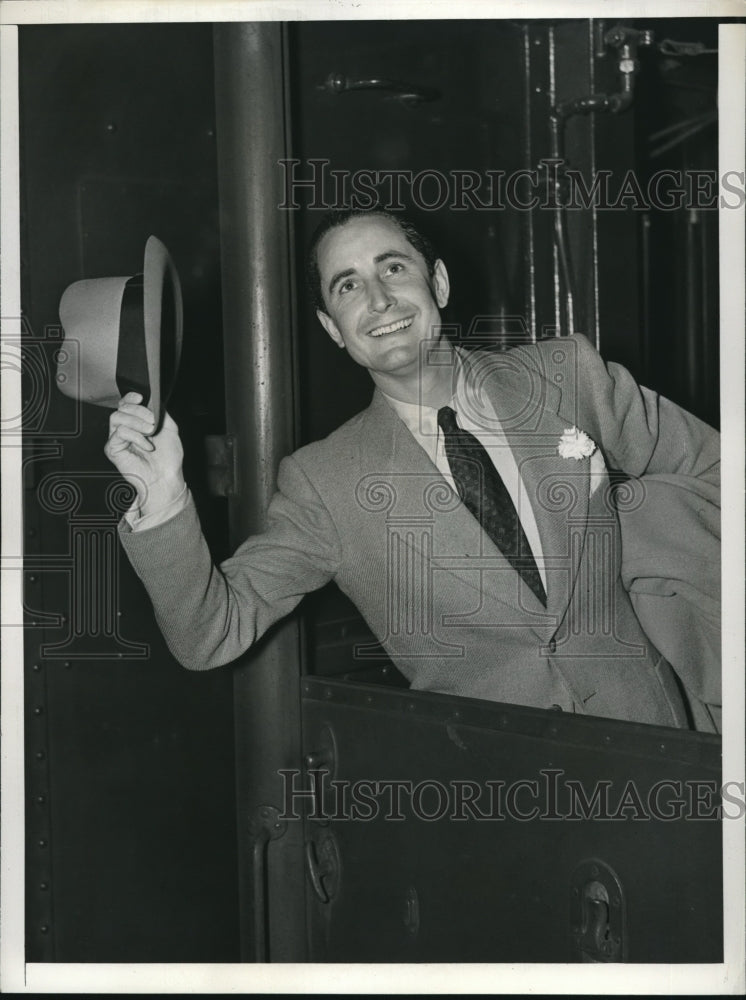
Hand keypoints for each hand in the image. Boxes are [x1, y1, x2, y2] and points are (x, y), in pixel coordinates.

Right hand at [105, 392, 185, 515]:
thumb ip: (161, 412)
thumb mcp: (170, 428)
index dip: (130, 398)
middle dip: (139, 411)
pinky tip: (147, 445)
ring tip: (150, 433)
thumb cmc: (168, 458)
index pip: (125, 404)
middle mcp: (125, 430)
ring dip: (137, 422)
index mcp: (136, 423)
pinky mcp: (113, 449)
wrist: (165, 478)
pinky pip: (119, 433)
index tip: (140, 398)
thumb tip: (153, 399)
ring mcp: (117, 439)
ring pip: (117, 418)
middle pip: (121, 408)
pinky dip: (136, 436)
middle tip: (152, 423)